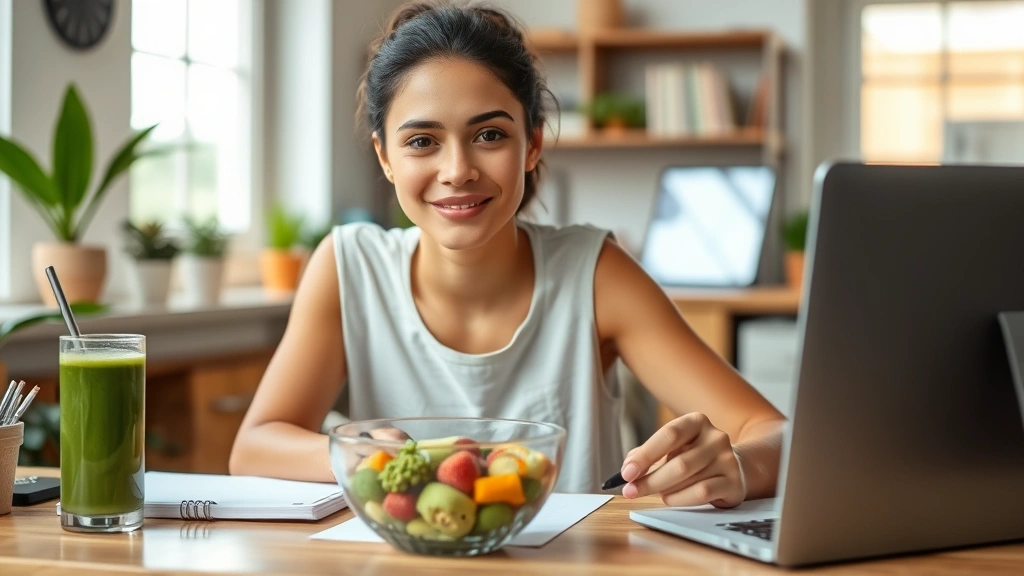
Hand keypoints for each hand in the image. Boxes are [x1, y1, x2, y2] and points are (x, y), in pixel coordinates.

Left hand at [620, 413, 745, 507]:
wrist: (734, 468)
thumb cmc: (692, 457)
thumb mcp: (670, 448)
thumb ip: (646, 455)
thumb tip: (628, 469)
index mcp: (696, 421)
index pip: (669, 434)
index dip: (646, 455)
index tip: (626, 473)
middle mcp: (716, 437)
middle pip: (678, 462)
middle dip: (650, 480)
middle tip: (630, 492)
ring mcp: (727, 459)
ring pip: (688, 479)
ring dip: (664, 490)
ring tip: (655, 492)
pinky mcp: (734, 482)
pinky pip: (701, 493)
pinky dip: (680, 499)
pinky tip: (670, 499)